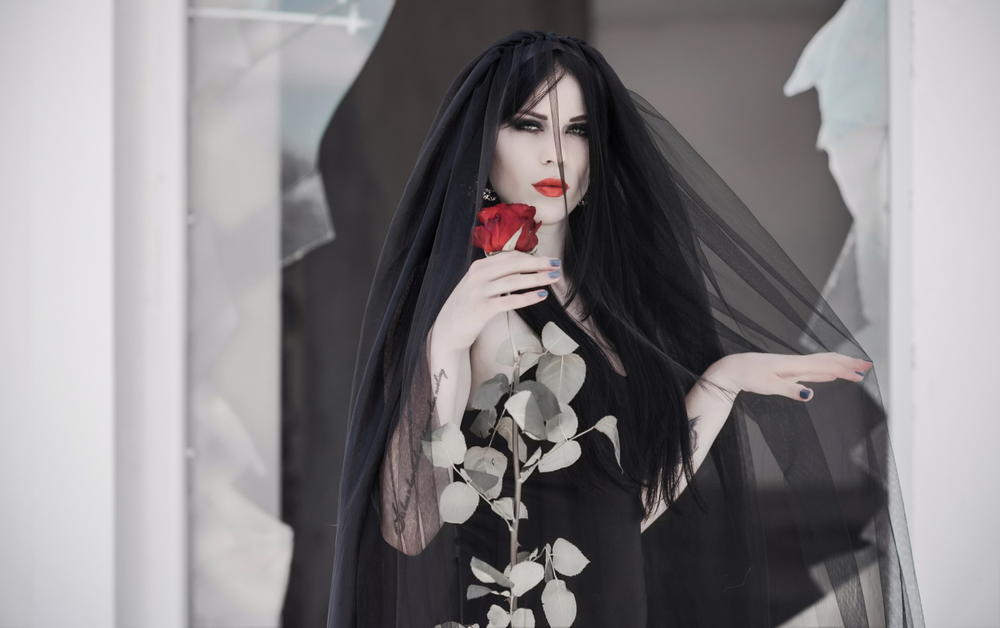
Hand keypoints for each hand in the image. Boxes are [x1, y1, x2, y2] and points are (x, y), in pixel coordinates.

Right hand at [429, 251, 561, 353]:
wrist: (447, 331)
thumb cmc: (466, 308)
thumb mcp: (476, 285)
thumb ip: (493, 275)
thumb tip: (521, 269)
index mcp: (478, 267)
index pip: (510, 256)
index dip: (532, 257)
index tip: (548, 259)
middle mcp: (478, 275)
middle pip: (515, 264)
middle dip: (539, 263)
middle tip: (557, 264)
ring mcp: (479, 291)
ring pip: (515, 280)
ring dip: (538, 278)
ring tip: (554, 278)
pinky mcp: (483, 309)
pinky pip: (510, 300)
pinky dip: (528, 297)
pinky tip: (541, 295)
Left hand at [703, 352, 872, 401]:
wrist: (733, 368)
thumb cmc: (748, 376)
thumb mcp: (767, 386)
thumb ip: (789, 390)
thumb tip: (810, 394)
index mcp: (794, 366)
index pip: (825, 366)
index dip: (845, 369)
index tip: (862, 372)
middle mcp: (796, 363)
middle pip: (828, 361)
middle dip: (849, 363)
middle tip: (868, 365)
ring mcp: (793, 365)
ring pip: (822, 362)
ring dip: (840, 363)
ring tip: (856, 366)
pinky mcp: (788, 369)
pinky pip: (813, 366)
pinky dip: (827, 367)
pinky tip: (831, 371)